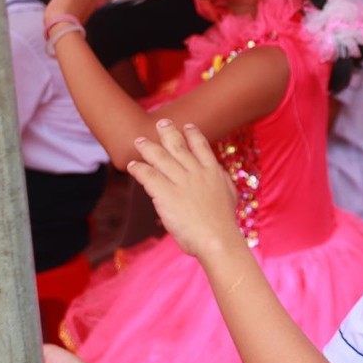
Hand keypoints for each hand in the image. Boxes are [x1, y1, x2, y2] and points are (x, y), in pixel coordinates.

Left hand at [127, 120, 240, 259]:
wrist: (218, 238)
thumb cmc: (224, 223)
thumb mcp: (229, 195)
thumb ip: (221, 182)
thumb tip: (218, 175)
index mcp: (212, 172)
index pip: (201, 146)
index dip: (193, 134)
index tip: (187, 126)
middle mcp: (196, 172)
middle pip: (178, 146)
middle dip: (168, 132)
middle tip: (161, 123)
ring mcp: (180, 181)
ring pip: (159, 157)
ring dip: (147, 147)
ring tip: (138, 141)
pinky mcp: (165, 193)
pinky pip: (148, 175)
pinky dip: (138, 169)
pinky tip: (132, 166)